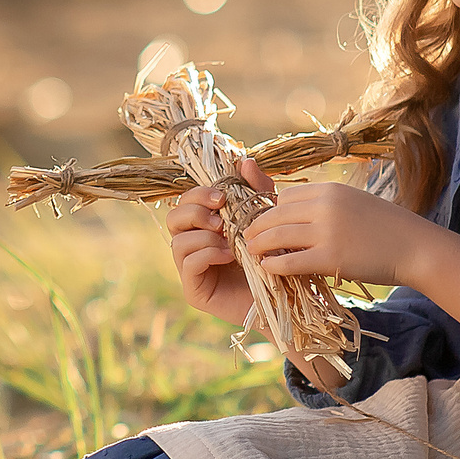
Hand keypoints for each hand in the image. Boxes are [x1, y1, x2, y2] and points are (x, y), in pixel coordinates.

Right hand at [163, 158, 276, 325]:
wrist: (286, 298)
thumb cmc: (275, 258)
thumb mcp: (268, 217)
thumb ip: (257, 189)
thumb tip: (244, 160)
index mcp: (206, 226)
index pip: (187, 201)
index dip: (199, 194)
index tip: (222, 197)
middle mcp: (194, 245)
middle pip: (173, 217)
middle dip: (195, 212)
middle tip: (221, 218)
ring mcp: (192, 269)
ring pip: (178, 240)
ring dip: (204, 235)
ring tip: (229, 241)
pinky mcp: (195, 290)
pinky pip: (187, 264)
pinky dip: (207, 254)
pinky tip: (228, 256)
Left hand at [243, 179, 436, 288]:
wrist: (415, 247)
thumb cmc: (386, 227)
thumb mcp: (353, 203)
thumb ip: (325, 206)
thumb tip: (295, 215)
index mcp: (329, 189)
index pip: (284, 197)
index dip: (271, 212)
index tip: (265, 225)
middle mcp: (324, 206)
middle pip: (274, 214)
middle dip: (256, 228)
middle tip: (247, 240)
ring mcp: (327, 232)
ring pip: (276, 236)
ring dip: (259, 245)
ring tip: (252, 253)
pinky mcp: (331, 258)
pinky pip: (290, 261)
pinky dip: (274, 265)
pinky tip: (268, 268)